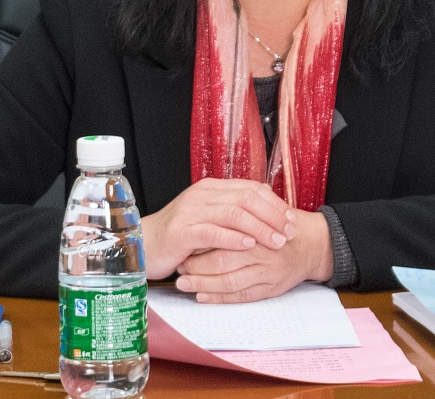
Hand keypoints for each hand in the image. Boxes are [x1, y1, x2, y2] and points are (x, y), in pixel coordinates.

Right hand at [140, 177, 296, 280]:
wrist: (142, 245)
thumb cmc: (179, 236)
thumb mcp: (208, 218)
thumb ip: (232, 212)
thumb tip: (266, 210)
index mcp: (212, 188)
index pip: (251, 189)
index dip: (274, 203)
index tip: (291, 219)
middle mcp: (202, 195)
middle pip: (246, 198)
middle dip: (272, 215)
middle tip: (290, 232)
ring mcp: (191, 212)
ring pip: (233, 214)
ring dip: (260, 228)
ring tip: (277, 241)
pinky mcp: (182, 231)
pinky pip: (213, 232)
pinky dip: (234, 238)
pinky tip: (249, 245)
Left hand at [174, 207, 332, 302]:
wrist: (313, 245)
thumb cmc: (283, 227)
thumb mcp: (265, 211)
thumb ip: (241, 211)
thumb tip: (207, 212)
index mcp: (259, 229)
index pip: (224, 237)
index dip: (200, 244)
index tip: (183, 246)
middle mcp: (263, 252)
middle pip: (224, 261)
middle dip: (197, 267)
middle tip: (179, 268)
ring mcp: (267, 272)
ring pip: (230, 282)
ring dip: (203, 285)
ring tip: (184, 284)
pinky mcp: (270, 288)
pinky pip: (241, 297)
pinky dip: (219, 298)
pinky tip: (202, 297)